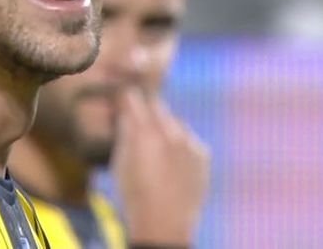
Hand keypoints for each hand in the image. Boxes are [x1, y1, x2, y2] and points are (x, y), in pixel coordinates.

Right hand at [110, 88, 209, 245]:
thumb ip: (124, 132)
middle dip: (147, 111)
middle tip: (140, 128)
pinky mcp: (203, 153)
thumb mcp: (119, 162)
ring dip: (165, 129)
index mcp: (142, 131)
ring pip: (174, 121)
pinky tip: (173, 166)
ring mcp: (189, 141)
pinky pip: (189, 139)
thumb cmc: (134, 196)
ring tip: (158, 154)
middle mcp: (169, 131)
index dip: (125, 100)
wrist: (164, 225)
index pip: (132, 96)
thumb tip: (124, 114)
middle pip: (156, 104)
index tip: (122, 105)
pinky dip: (181, 146)